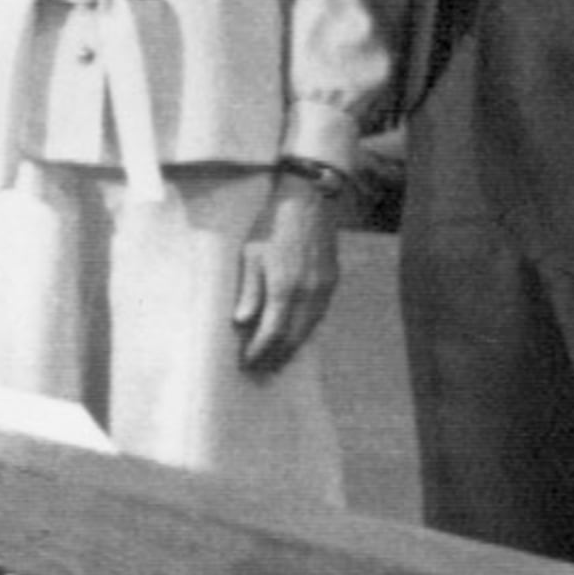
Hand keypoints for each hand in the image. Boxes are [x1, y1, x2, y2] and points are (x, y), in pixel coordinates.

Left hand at [231, 174, 339, 370]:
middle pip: (294, 337)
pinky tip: (296, 336)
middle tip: (261, 370)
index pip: (272, 333)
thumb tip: (242, 323)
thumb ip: (249, 291)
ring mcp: (323, 289)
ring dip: (293, 347)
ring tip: (278, 361)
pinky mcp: (331, 282)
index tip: (247, 364)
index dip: (260, 351)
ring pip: (309, 329)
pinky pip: (319, 315)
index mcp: (284, 287)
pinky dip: (306, 330)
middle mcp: (308, 293)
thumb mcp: (251, 255)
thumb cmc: (271, 226)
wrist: (307, 203)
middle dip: (277, 356)